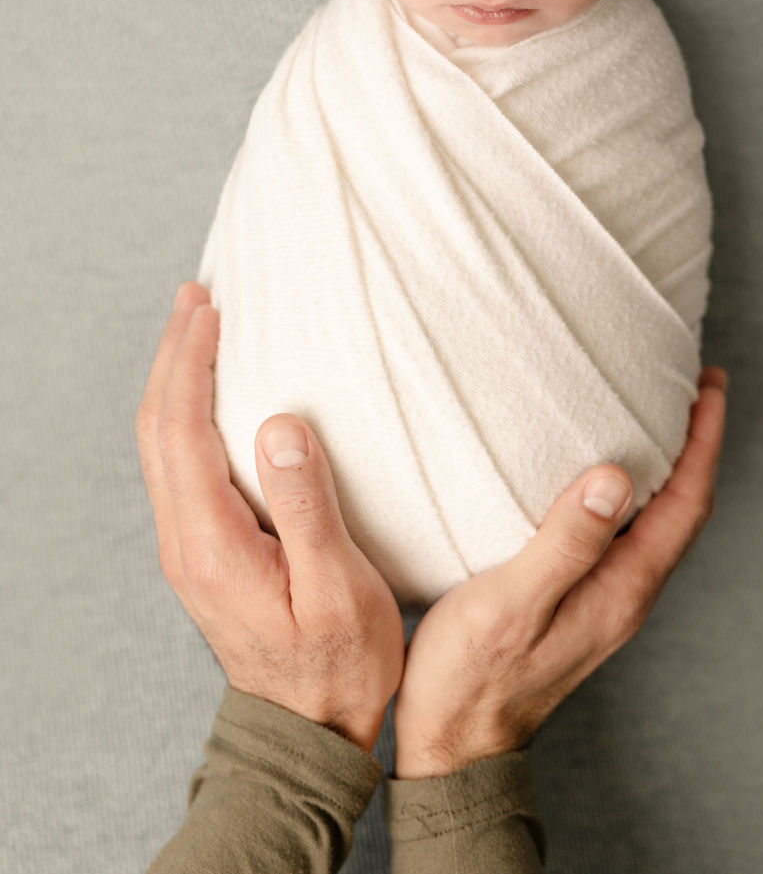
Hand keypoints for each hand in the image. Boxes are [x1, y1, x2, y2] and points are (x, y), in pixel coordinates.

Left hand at [135, 282, 403, 752]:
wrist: (309, 733)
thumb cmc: (339, 666)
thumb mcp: (338, 590)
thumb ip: (305, 508)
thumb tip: (279, 426)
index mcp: (213, 543)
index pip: (181, 431)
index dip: (190, 361)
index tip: (210, 308)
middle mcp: (187, 541)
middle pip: (157, 428)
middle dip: (172, 355)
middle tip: (196, 296)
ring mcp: (190, 548)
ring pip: (162, 445)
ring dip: (174, 379)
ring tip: (198, 328)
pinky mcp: (206, 551)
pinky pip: (179, 464)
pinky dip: (186, 412)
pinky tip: (212, 394)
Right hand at [393, 367, 726, 776]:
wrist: (456, 748)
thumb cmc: (471, 677)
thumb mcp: (511, 603)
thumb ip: (565, 543)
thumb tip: (617, 478)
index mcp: (622, 590)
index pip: (687, 504)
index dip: (704, 441)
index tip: (709, 385)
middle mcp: (626, 595)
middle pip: (684, 509)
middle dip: (697, 444)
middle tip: (694, 387)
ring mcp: (605, 602)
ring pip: (658, 521)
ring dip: (668, 466)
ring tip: (658, 416)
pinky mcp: (581, 603)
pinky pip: (626, 534)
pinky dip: (632, 492)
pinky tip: (603, 475)